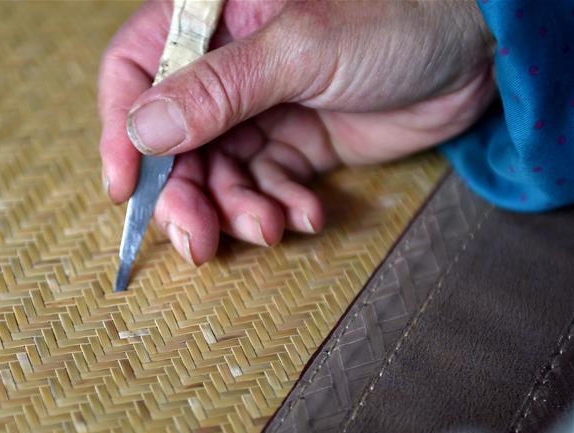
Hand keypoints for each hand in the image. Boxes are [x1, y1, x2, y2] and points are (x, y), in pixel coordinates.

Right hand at [98, 0, 494, 263]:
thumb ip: (217, 90)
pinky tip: (304, 214)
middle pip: (173, 139)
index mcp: (212, 16)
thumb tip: (142, 131)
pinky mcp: (296, 141)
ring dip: (236, 209)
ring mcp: (260, 106)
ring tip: (268, 227)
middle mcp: (227, 64)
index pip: (136, 69)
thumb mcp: (300, 48)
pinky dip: (279, 207)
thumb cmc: (397, 13)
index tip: (127, 188)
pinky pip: (265, 185)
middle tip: (197, 237)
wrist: (483, 44)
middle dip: (185, 193)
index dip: (122, 130)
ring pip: (218, 172)